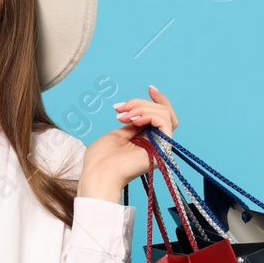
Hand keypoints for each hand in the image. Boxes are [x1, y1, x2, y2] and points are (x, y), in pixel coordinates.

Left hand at [78, 85, 179, 200]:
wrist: (99, 174)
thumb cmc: (101, 159)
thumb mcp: (118, 134)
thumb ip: (132, 123)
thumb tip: (140, 112)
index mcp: (146, 141)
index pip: (161, 117)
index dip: (157, 101)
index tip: (149, 88)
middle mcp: (156, 143)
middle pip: (162, 112)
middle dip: (140, 103)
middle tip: (120, 109)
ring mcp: (160, 147)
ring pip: (164, 114)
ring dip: (141, 108)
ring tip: (123, 116)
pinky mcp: (162, 149)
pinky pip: (164, 122)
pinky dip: (148, 115)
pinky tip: (133, 120)